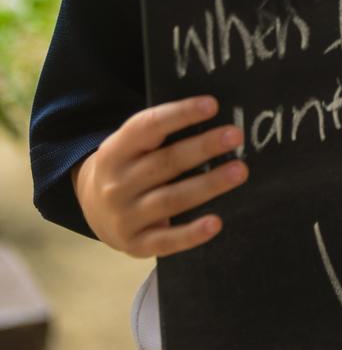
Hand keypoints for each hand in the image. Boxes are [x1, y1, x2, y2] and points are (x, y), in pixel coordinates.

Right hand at [71, 96, 246, 257]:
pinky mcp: (136, 244)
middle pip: (166, 162)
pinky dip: (191, 233)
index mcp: (116, 150)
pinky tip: (216, 222)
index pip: (149, 126)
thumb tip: (213, 116)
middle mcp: (117, 183)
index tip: (212, 105)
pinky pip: (167, 240)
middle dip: (204, 147)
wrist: (93, 210)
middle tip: (235, 136)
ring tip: (239, 171)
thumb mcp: (132, 146)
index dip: (180, 114)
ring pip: (172, 199)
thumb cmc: (129, 167)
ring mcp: (125, 216)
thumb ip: (162, 133)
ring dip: (208, 185)